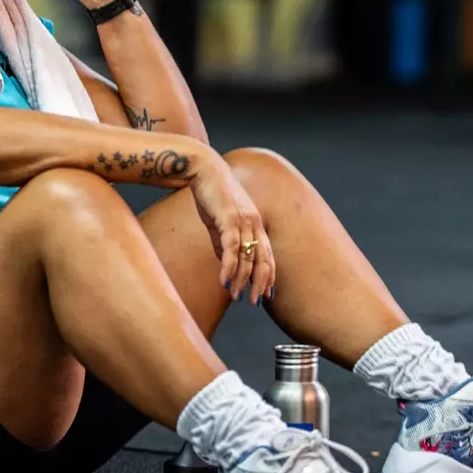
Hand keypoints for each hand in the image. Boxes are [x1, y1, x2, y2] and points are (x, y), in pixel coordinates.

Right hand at [190, 159, 275, 304]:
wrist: (203, 170)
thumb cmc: (212, 196)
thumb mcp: (220, 224)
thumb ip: (225, 244)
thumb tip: (227, 265)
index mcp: (256, 224)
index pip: (268, 255)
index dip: (269, 276)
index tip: (267, 294)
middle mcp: (255, 224)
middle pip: (263, 259)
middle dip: (260, 283)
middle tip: (255, 302)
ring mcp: (244, 221)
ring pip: (248, 257)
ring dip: (242, 279)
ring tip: (236, 296)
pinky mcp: (230, 218)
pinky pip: (232, 248)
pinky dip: (229, 267)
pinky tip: (224, 281)